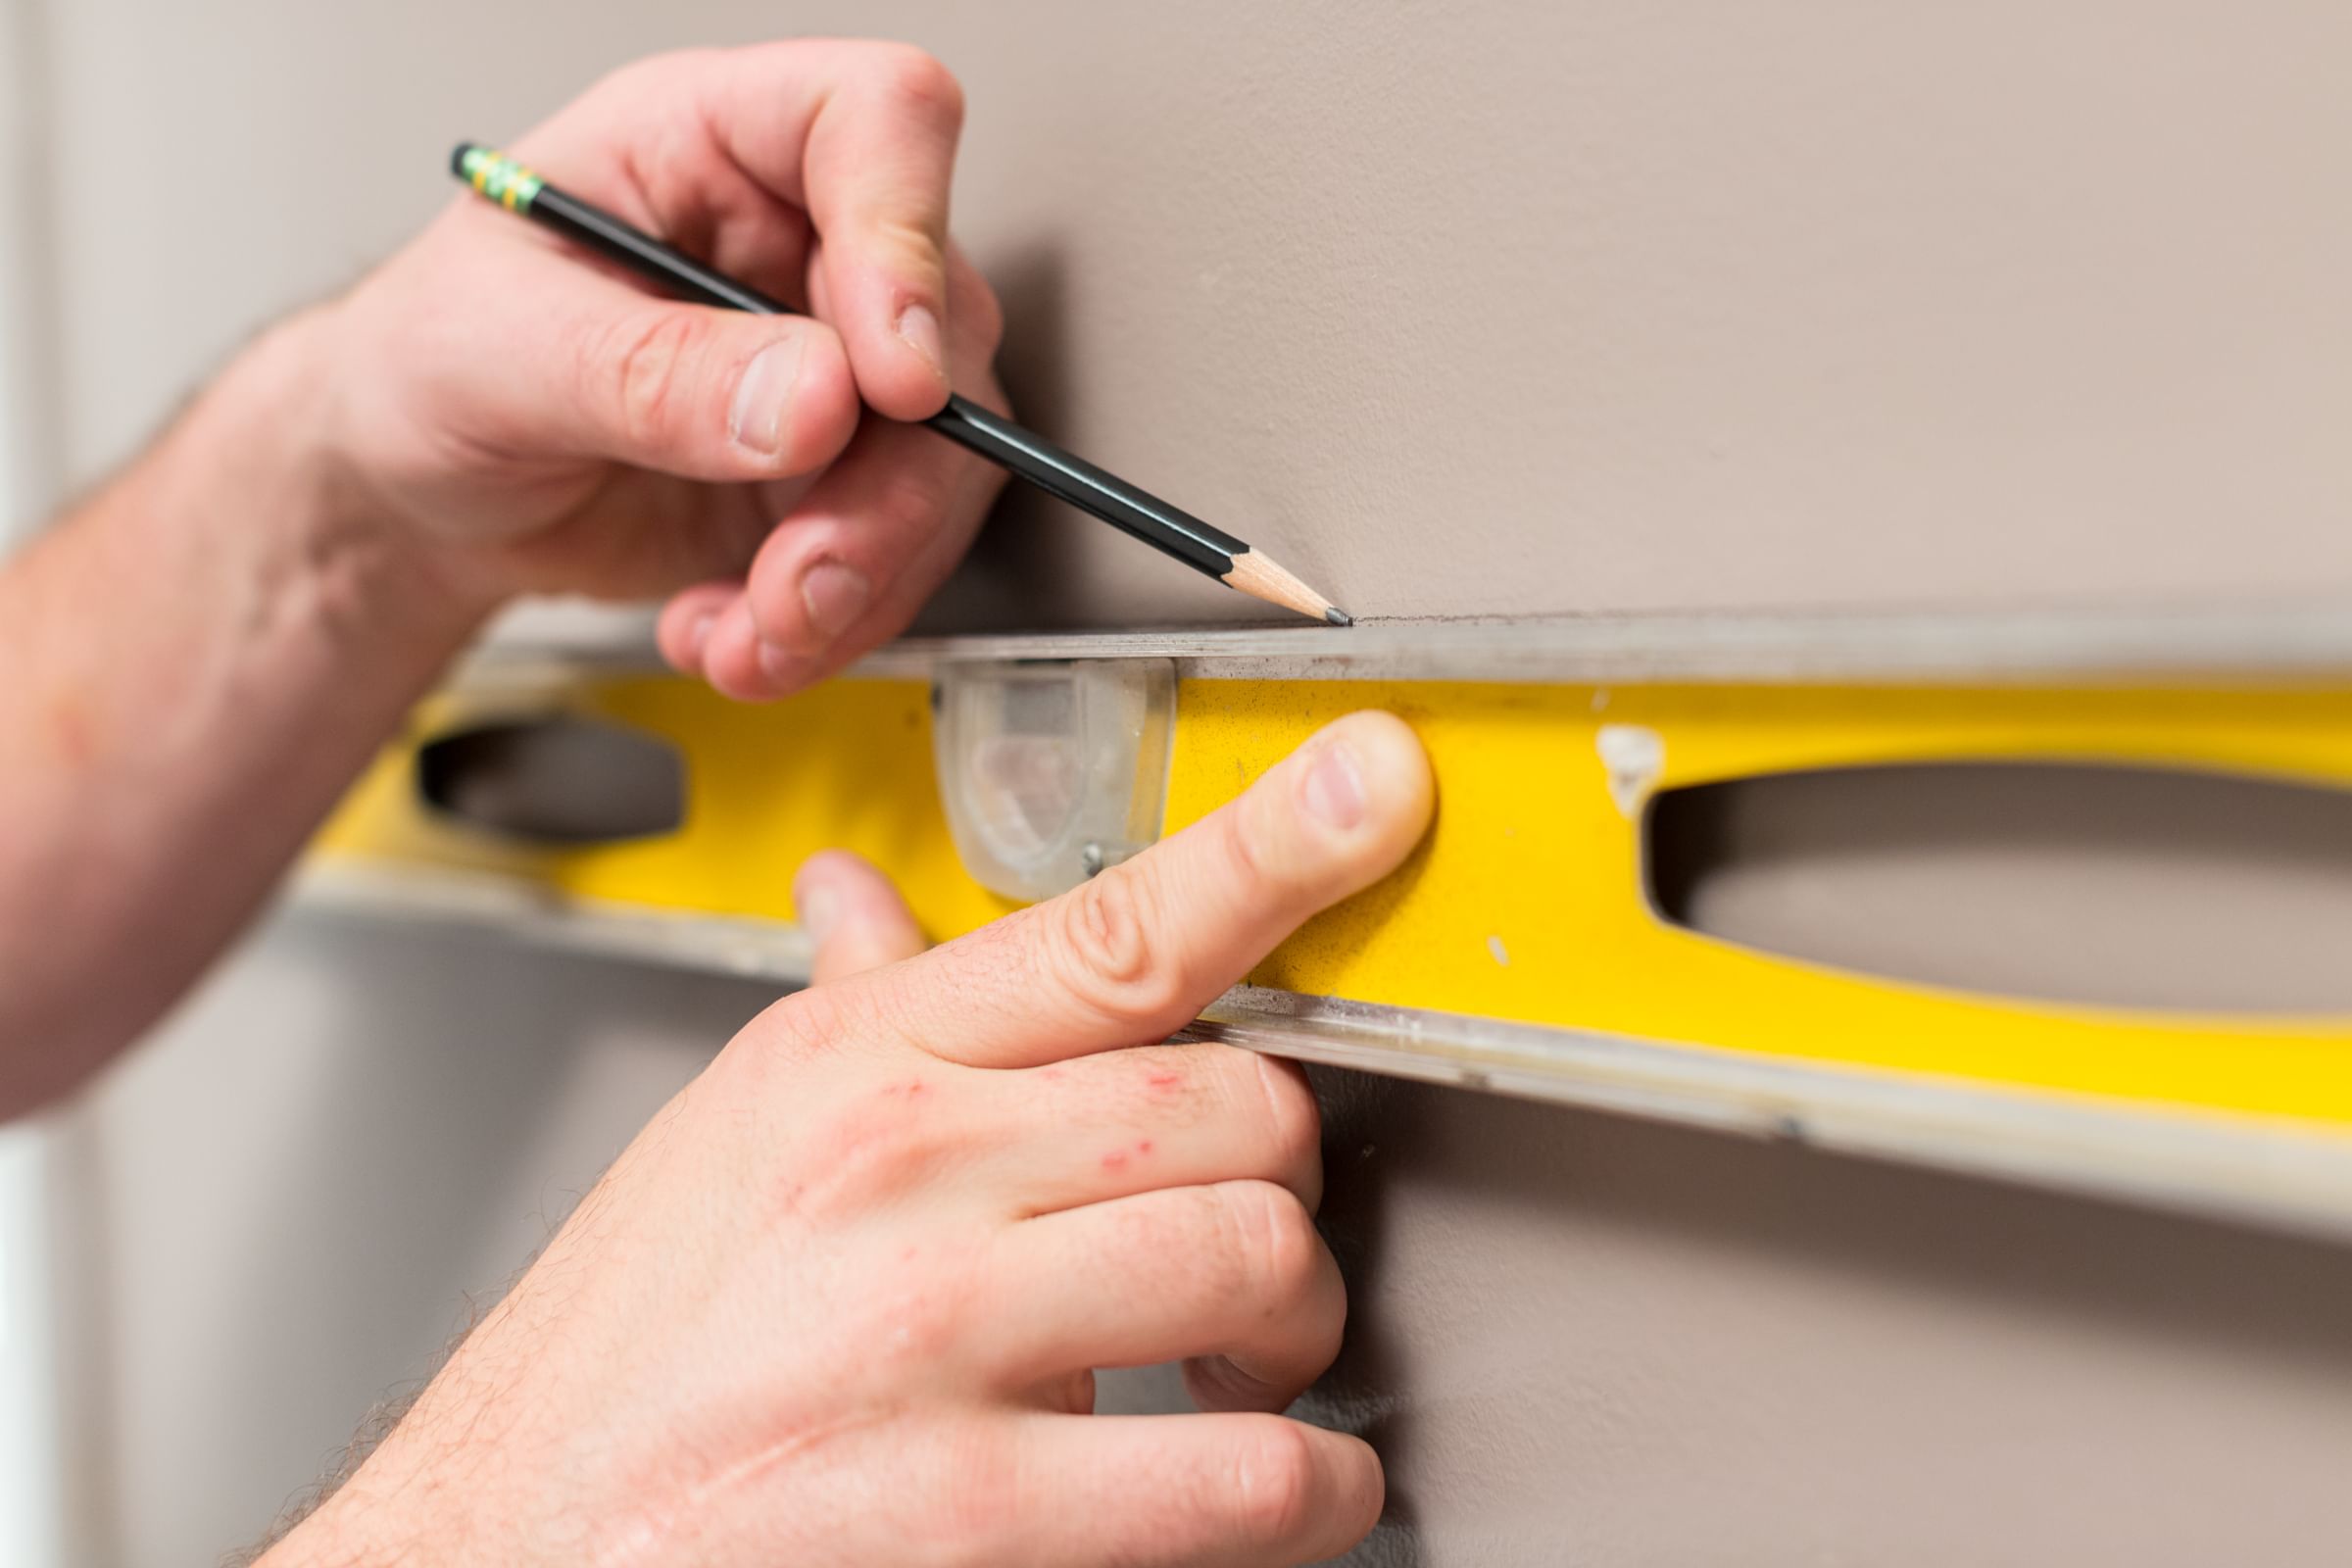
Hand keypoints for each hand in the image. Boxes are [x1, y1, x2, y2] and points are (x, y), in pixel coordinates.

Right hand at [274, 713, 1434, 1566]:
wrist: (499, 1543)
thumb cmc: (623, 1349)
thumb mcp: (730, 1135)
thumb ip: (846, 1012)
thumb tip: (866, 900)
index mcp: (855, 1063)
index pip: (1109, 926)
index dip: (1274, 846)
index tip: (1372, 787)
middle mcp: (899, 1172)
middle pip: (1240, 1104)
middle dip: (1284, 1181)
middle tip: (1254, 1233)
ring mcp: (934, 1335)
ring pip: (1259, 1260)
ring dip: (1298, 1332)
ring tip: (1249, 1366)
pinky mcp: (969, 1512)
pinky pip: (1240, 1477)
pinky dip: (1302, 1488)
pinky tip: (1271, 1481)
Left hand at [312, 40, 1006, 698]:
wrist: (413, 500)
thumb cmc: (422, 369)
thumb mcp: (492, 352)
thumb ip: (649, 373)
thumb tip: (812, 399)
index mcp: (711, 142)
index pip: (875, 121)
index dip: (906, 238)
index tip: (887, 381)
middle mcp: (796, 243)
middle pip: (944, 330)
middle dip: (884, 489)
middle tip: (801, 575)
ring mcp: (831, 365)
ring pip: (942, 463)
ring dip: (860, 575)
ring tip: (749, 634)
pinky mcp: (837, 477)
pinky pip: (897, 550)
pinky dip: (830, 620)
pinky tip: (733, 636)